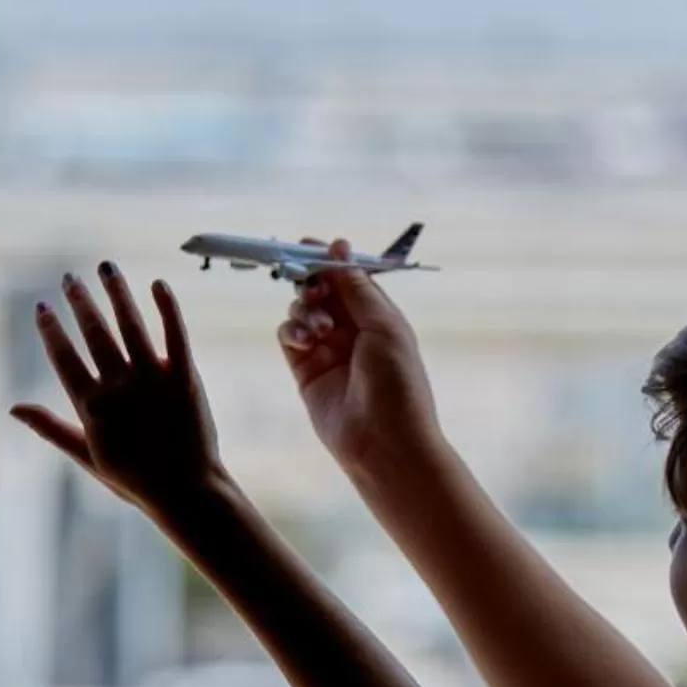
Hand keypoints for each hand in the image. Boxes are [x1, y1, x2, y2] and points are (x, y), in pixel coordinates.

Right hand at [12, 263, 223, 512]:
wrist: (187, 492)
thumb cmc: (135, 481)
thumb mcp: (86, 457)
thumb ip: (50, 428)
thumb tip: (12, 408)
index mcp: (92, 406)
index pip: (64, 357)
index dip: (51, 329)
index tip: (43, 306)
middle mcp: (119, 386)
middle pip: (94, 333)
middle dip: (80, 301)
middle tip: (70, 277)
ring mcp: (153, 379)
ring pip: (130, 324)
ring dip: (116, 292)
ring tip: (106, 267)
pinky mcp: (184, 376)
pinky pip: (175, 333)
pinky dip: (166, 306)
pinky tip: (156, 284)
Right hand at [280, 237, 441, 478]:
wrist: (384, 442)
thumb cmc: (397, 383)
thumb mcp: (383, 325)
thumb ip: (356, 286)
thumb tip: (339, 246)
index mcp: (378, 315)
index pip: (349, 277)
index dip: (329, 260)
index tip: (308, 244)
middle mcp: (352, 329)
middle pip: (321, 289)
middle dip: (311, 281)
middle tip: (310, 285)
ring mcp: (327, 349)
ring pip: (302, 310)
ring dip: (305, 309)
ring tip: (320, 330)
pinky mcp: (306, 371)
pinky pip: (289, 336)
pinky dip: (291, 330)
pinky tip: (305, 340)